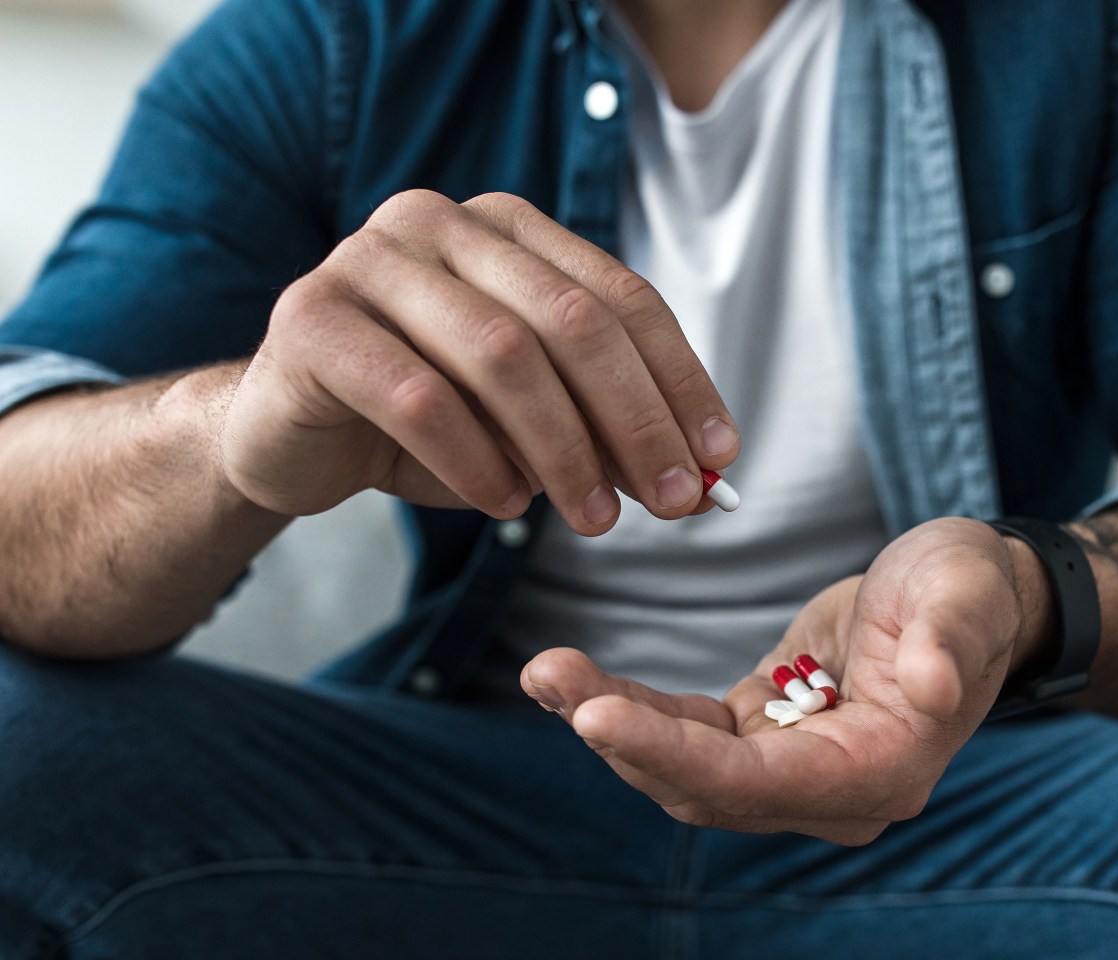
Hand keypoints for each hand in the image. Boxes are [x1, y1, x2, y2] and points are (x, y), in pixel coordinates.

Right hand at [218, 191, 738, 529]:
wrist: (291, 433)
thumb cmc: (427, 421)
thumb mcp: (530, 421)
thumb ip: (604, 429)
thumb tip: (701, 478)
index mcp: (508, 228)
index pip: (620, 296)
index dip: (678, 378)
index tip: (720, 456)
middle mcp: (440, 223)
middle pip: (571, 320)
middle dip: (636, 420)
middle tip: (676, 502)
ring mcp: (368, 261)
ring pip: (502, 355)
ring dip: (565, 450)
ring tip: (594, 520)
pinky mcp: (312, 320)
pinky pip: (420, 397)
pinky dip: (477, 461)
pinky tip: (504, 505)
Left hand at [521, 518, 1040, 844]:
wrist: (964, 593)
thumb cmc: (970, 589)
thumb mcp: (966, 594)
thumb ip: (950, 643)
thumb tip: (931, 688)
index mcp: (882, 769)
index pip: (762, 784)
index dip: (677, 757)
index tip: (598, 715)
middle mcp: (832, 790)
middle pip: (707, 788)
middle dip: (622, 737)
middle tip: (549, 675)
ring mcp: (794, 770)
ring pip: (685, 767)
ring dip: (611, 722)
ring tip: (546, 670)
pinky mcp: (765, 737)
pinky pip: (687, 734)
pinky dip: (632, 707)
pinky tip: (576, 678)